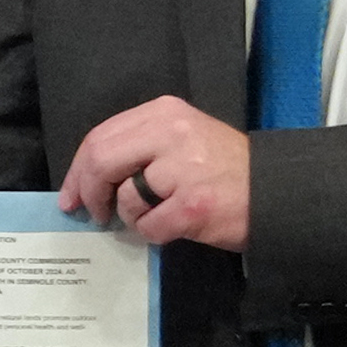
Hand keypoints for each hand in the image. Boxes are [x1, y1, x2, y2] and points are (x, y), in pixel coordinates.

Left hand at [58, 97, 254, 250]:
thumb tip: (86, 178)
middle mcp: (173, 134)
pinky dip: (154, 233)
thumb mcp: (181, 139)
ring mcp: (184, 170)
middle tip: (95, 213)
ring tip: (157, 215)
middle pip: (101, 161)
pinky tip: (174, 226)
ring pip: (125, 198)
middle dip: (90, 193)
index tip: (70, 195)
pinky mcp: (192, 205)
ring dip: (132, 217)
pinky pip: (149, 226)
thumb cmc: (223, 170)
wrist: (276, 190)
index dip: (78, 171)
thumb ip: (138, 147)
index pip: (100, 137)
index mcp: (164, 113)